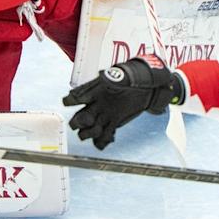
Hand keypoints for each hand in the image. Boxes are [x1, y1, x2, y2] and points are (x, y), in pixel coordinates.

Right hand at [62, 56, 183, 148]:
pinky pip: (102, 137)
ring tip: (101, 130)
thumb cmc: (134, 77)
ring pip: (87, 131)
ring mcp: (104, 116)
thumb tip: (105, 78)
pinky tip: (110, 137)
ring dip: (90, 133)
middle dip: (79, 122)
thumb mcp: (123, 76)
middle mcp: (96, 105)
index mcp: (94, 92)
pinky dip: (103, 141)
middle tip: (90, 119)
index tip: (73, 101)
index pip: (74, 97)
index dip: (70, 101)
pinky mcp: (114, 124)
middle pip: (78, 119)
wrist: (147, 86)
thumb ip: (114, 78)